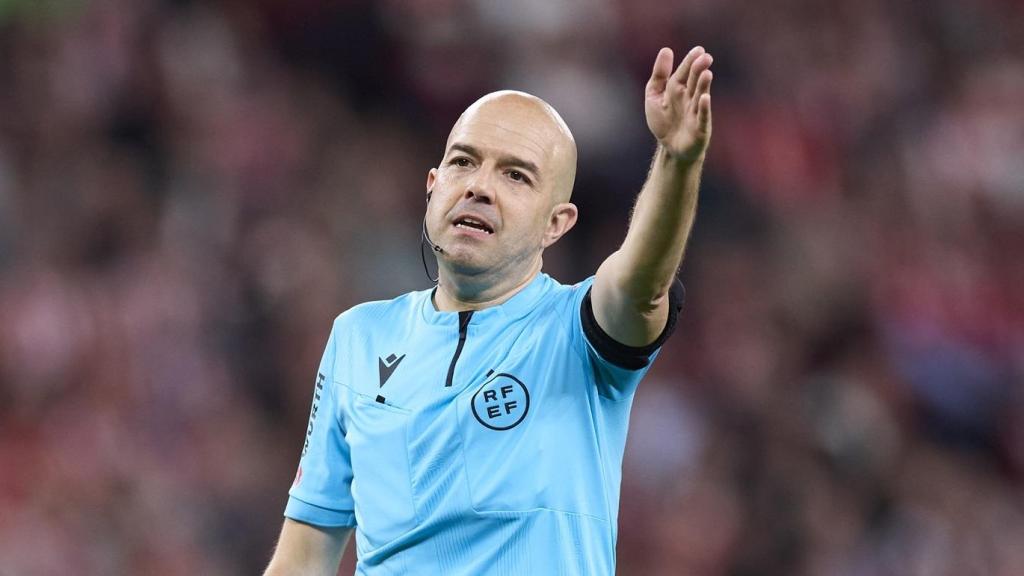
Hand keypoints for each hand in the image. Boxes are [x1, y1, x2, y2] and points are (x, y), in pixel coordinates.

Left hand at [645, 46, 712, 162]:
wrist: (670, 147)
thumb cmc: (664, 121)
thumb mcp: (654, 95)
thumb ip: (659, 75)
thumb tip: (667, 50)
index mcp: (678, 89)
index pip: (685, 72)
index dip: (690, 61)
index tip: (699, 50)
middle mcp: (689, 98)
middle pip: (695, 82)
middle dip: (699, 70)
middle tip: (706, 57)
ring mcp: (696, 113)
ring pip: (700, 97)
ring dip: (704, 86)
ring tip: (706, 73)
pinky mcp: (700, 128)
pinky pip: (702, 117)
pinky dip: (703, 108)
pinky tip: (704, 98)